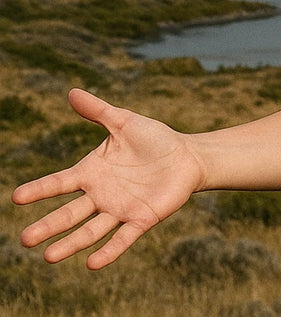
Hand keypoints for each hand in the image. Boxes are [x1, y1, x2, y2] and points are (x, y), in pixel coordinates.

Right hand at [11, 89, 204, 268]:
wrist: (187, 156)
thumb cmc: (154, 139)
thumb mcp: (125, 122)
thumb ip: (98, 111)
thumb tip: (71, 92)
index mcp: (91, 173)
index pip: (59, 183)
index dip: (39, 190)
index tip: (17, 197)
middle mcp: (101, 195)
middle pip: (69, 214)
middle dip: (48, 226)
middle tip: (25, 240)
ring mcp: (120, 209)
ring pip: (91, 230)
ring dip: (71, 243)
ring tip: (49, 257)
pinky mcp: (142, 219)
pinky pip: (123, 238)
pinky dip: (109, 251)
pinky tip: (92, 264)